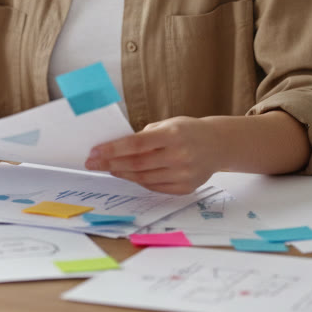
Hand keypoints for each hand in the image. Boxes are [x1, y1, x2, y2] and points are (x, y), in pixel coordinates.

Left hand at [84, 116, 221, 194]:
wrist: (218, 145)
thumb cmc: (188, 131)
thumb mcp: (168, 124)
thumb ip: (145, 135)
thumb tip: (116, 148)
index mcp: (173, 135)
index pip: (136, 144)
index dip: (113, 149)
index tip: (95, 152)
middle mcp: (179, 155)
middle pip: (137, 164)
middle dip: (111, 164)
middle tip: (93, 163)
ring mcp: (183, 174)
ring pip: (144, 178)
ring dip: (122, 174)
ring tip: (109, 168)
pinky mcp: (185, 188)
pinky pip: (155, 187)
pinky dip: (139, 181)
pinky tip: (129, 175)